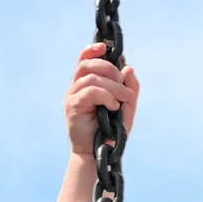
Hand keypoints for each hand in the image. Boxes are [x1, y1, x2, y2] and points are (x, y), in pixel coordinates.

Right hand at [64, 43, 139, 158]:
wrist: (99, 154)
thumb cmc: (111, 131)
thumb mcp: (126, 107)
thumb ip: (130, 88)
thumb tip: (129, 68)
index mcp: (86, 84)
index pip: (85, 59)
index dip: (93, 49)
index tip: (105, 47)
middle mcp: (76, 87)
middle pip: (88, 64)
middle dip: (110, 70)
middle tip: (124, 88)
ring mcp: (72, 96)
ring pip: (92, 77)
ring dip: (113, 87)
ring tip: (122, 100)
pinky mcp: (72, 106)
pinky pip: (90, 91)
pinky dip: (106, 96)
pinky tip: (113, 107)